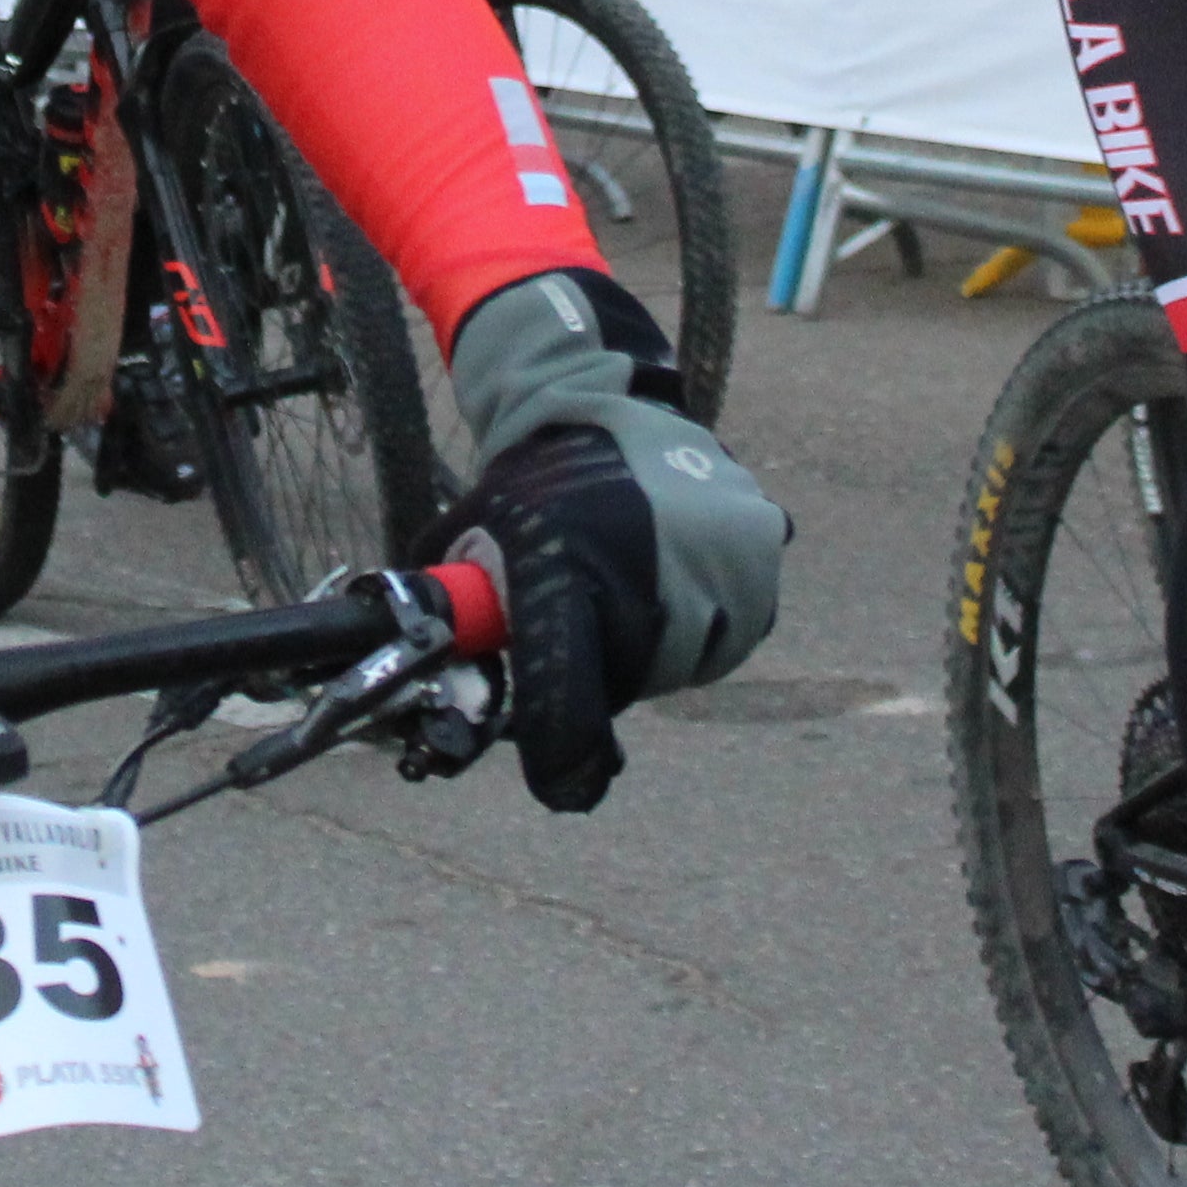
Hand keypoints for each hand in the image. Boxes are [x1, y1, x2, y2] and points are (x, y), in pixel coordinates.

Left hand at [436, 269, 783, 809]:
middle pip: (633, 680)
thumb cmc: (529, 487)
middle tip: (587, 625)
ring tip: (629, 587)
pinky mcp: (762, 544)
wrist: (604, 398)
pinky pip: (737, 627)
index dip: (565, 750)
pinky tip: (673, 575)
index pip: (570, 690)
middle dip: (604, 671)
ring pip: (688, 658)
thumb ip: (457, 619)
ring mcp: (715, 554)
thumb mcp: (471, 542)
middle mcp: (649, 563)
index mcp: (565, 567)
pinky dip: (708, 619)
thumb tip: (424, 694)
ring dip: (659, 646)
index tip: (565, 787)